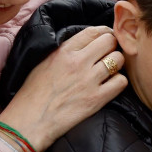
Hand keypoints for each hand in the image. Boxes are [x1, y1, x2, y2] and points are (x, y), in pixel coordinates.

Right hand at [0, 26, 125, 149]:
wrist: (30, 121)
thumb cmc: (33, 93)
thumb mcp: (44, 62)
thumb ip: (64, 51)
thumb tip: (83, 44)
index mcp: (64, 51)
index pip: (94, 31)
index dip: (104, 33)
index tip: (106, 40)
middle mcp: (78, 62)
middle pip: (110, 41)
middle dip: (112, 47)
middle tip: (109, 56)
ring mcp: (89, 80)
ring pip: (118, 59)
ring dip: (117, 64)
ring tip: (110, 72)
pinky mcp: (96, 99)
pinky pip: (121, 82)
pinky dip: (119, 82)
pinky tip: (111, 86)